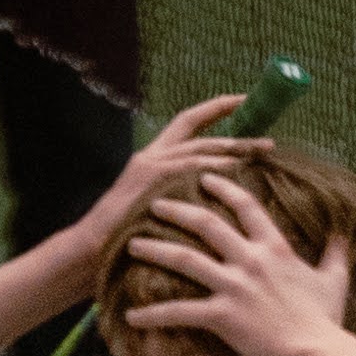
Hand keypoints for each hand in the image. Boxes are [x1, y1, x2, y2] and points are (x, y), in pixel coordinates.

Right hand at [71, 98, 276, 272]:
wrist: (88, 253)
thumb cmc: (122, 241)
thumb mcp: (155, 211)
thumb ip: (179, 197)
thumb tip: (212, 200)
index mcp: (153, 159)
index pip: (188, 124)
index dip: (216, 110)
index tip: (244, 102)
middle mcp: (152, 155)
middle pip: (199, 130)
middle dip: (234, 127)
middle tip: (267, 137)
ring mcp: (151, 166)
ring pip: (200, 147)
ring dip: (234, 147)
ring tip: (263, 150)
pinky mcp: (151, 180)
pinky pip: (191, 167)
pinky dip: (216, 166)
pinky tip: (238, 169)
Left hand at [124, 174, 351, 355]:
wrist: (317, 353)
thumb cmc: (327, 320)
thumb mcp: (335, 279)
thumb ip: (336, 252)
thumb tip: (344, 233)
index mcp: (275, 247)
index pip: (245, 205)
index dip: (223, 187)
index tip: (205, 177)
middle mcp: (250, 259)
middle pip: (205, 223)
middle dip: (177, 209)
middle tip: (154, 203)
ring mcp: (234, 286)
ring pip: (184, 259)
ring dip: (155, 249)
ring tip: (132, 244)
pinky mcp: (222, 316)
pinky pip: (179, 312)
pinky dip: (153, 314)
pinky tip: (131, 315)